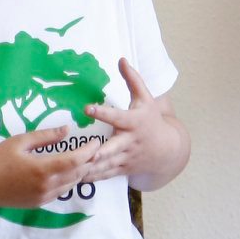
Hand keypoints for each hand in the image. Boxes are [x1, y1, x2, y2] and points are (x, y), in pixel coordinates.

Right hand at [0, 126, 101, 206]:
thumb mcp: (20, 141)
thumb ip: (46, 136)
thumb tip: (67, 129)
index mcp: (42, 169)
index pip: (75, 160)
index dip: (89, 151)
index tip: (96, 141)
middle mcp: (46, 186)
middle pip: (78, 173)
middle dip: (89, 161)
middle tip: (95, 148)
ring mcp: (44, 197)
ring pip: (72, 184)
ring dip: (81, 171)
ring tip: (85, 158)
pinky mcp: (39, 203)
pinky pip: (62, 192)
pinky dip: (70, 181)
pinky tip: (69, 171)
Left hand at [83, 59, 182, 184]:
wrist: (166, 150)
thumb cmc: (151, 120)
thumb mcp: (145, 98)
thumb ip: (133, 79)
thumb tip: (121, 59)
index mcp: (134, 122)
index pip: (117, 117)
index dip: (102, 113)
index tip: (87, 108)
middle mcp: (130, 141)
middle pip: (114, 148)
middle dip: (102, 152)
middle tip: (88, 153)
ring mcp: (126, 157)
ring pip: (107, 164)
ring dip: (91, 168)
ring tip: (73, 169)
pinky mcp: (122, 169)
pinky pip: (106, 175)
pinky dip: (92, 177)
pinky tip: (74, 179)